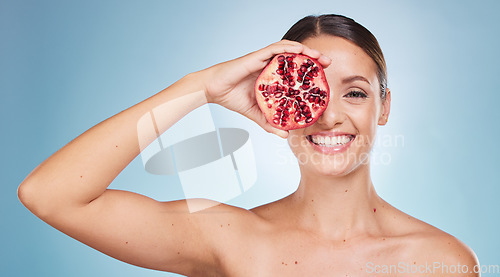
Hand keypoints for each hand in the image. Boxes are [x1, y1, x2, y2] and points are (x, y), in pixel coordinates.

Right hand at [201, 40, 330, 137]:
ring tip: (319, 56)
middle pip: (296, 58)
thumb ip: (270, 123)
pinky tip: (300, 50)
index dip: (310, 72)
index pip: (295, 71)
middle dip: (314, 59)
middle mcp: (270, 66)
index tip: (323, 77)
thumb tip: (285, 135)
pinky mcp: (257, 56)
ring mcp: (264, 60)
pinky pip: (276, 48)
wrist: (213, 90)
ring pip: (289, 50)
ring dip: (306, 51)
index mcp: (272, 77)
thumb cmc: (232, 97)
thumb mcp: (256, 114)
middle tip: (328, 63)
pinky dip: (289, 48)